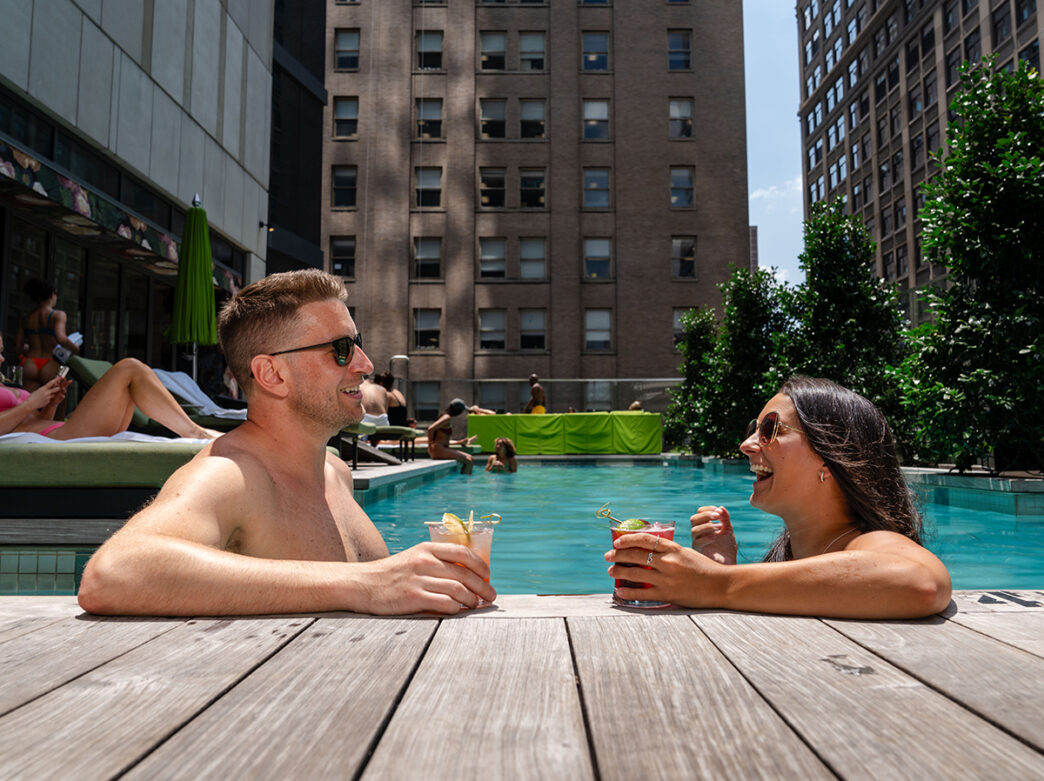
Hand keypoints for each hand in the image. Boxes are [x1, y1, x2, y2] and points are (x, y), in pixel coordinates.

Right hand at [27, 377, 66, 415]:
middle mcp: (47, 392)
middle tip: (58, 388)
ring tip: (44, 396)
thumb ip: (44, 389)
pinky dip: (48, 400)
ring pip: (53, 395)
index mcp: (43, 388)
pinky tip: (42, 400)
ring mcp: (48, 397)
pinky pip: (50, 400)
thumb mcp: (38, 390)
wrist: (30, 404)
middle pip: (57, 389)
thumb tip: (50, 387)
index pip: (51, 383)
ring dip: (51, 395)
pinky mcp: (48, 402)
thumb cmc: (33, 397)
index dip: (56, 379)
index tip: (60, 377)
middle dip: (58, 388)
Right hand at [359, 542, 496, 614]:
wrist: (363, 584)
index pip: (463, 552)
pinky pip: (445, 604)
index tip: (487, 575)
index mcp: (426, 549)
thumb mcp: (414, 558)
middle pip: (464, 573)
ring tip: (477, 605)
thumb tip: (466, 573)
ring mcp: (419, 580)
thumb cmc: (392, 574)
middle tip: (491, 596)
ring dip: (472, 599)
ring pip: (458, 589)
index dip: (480, 564)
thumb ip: (436, 561)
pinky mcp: (413, 598)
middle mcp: (424, 561)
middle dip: (483, 586)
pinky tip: (459, 610)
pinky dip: (457, 608)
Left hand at [605, 533, 726, 607]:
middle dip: (618, 555)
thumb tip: (649, 553)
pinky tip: (620, 591)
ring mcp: (667, 578)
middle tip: (608, 556)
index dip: (628, 539)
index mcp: (674, 549)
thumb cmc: (706, 570)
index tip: (617, 541)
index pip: (645, 539)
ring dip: (619, 572)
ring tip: (611, 571)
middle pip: (636, 555)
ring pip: (635, 573)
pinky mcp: (669, 594)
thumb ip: (670, 553)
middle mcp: (668, 561)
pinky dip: (628, 592)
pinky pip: (643, 593)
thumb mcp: (687, 554)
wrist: (723, 586)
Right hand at [691, 506, 736, 563]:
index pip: (699, 513)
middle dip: (705, 515)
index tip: (719, 511)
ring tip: (718, 527)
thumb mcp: (728, 530)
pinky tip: (715, 537)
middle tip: (717, 516)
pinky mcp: (699, 552)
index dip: (708, 509)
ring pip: (694, 530)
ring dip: (706, 526)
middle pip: (693, 519)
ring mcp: (697, 542)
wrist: (730, 563)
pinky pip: (697, 543)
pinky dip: (706, 538)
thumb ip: (725, 519)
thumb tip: (721, 507)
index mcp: (704, 526)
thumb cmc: (727, 547)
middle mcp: (698, 533)